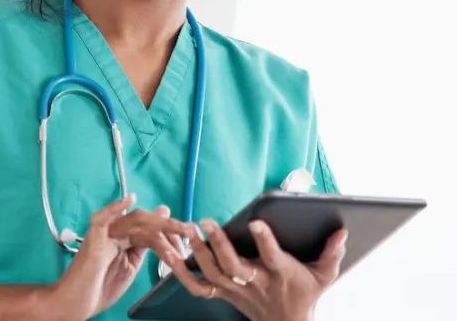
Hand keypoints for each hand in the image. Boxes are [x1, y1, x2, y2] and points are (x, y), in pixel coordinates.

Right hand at [44, 194, 193, 319]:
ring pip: (133, 220)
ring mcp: (102, 235)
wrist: (75, 302)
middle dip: (170, 226)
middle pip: (145, 221)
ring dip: (159, 224)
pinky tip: (128, 200)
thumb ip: (145, 247)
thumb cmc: (98, 288)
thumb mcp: (129, 266)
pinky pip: (101, 219)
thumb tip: (160, 225)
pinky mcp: (92, 240)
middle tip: (191, 232)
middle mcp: (113, 233)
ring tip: (180, 229)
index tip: (189, 239)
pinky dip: (113, 208)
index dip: (171, 233)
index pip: (151, 228)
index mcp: (124, 240)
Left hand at [164, 218, 347, 320]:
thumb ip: (333, 253)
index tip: (256, 223)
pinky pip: (199, 287)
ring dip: (197, 252)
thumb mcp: (324, 276)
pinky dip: (183, 274)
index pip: (272, 257)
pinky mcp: (223, 293)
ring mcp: (236, 289)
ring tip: (188, 229)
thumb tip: (342, 230)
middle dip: (219, 244)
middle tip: (207, 221)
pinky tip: (171, 255)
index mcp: (280, 273)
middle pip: (233, 266)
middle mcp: (255, 282)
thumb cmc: (305, 293)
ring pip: (213, 273)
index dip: (265, 241)